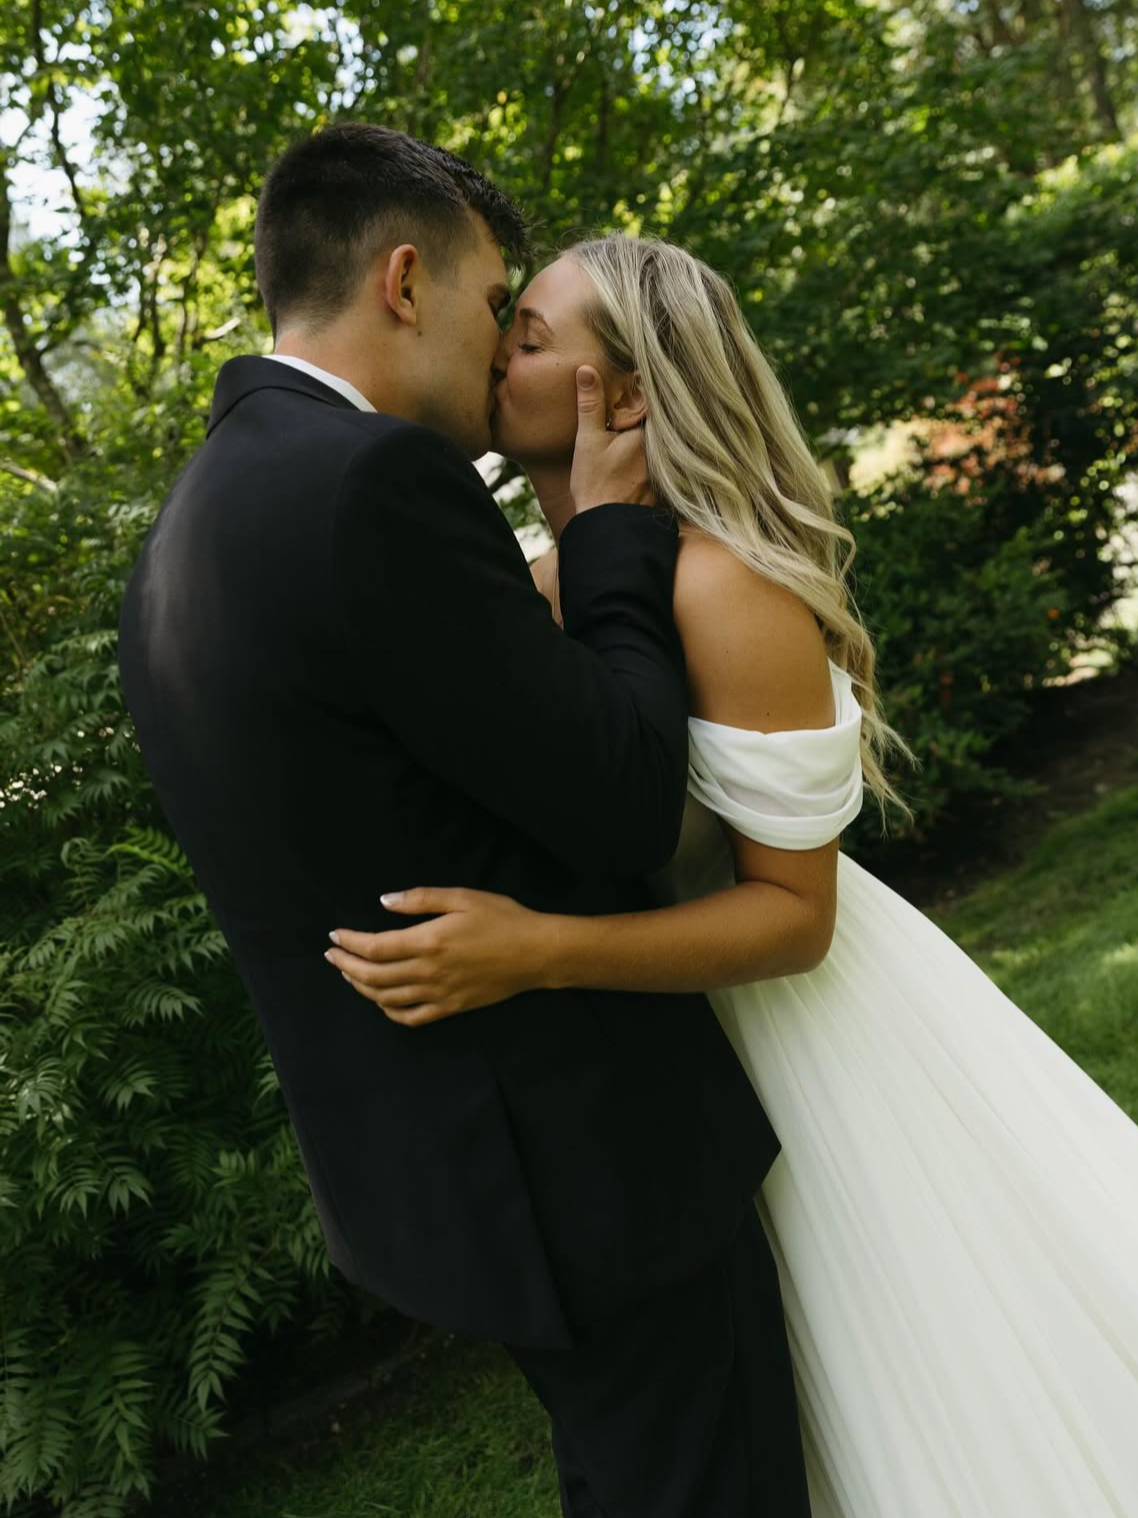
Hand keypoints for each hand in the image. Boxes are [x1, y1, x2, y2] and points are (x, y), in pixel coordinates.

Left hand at [324, 887, 556, 1025]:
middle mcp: (429, 972)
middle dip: (346, 966)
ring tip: (350, 975)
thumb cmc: (502, 919)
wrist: (536, 953)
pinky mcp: (451, 1008)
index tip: (335, 936)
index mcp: (429, 941)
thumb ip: (420, 899)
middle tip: (332, 955)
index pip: (375, 947)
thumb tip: (384, 902)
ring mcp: (439, 994)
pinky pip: (411, 1017)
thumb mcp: (462, 897)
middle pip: (373, 975)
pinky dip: (389, 1011)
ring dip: (362, 987)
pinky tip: (382, 1000)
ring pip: (386, 998)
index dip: (350, 943)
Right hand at [569, 365, 655, 513]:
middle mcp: (663, 448)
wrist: (609, 529)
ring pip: (663, 440)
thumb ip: (591, 405)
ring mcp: (666, 467)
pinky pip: (666, 460)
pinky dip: (658, 454)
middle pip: (662, 419)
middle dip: (652, 409)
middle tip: (645, 392)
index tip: (640, 375)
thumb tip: (587, 370)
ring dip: (657, 432)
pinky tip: (646, 452)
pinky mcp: (665, 484)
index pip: (656, 399)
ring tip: (647, 419)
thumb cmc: (596, 485)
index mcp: (648, 432)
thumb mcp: (588, 441)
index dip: (648, 387)